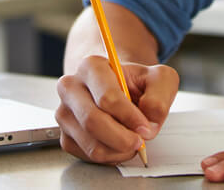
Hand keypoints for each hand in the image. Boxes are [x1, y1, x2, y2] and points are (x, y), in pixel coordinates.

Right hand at [55, 54, 178, 163]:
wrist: (118, 89)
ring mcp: (64, 113)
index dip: (129, 117)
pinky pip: (88, 155)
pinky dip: (110, 156)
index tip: (146, 126)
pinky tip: (119, 144)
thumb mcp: (158, 79)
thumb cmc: (135, 82)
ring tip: (132, 141)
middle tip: (140, 140)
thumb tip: (148, 123)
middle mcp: (71, 88)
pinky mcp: (65, 136)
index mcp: (91, 66)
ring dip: (119, 150)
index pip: (106, 97)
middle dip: (123, 138)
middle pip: (92, 121)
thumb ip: (159, 97)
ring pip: (92, 144)